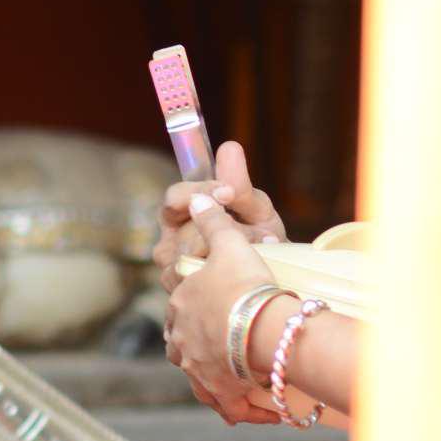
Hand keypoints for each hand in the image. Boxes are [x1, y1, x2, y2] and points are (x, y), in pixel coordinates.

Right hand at [157, 140, 287, 298]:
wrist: (271, 284)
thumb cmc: (260, 241)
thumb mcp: (255, 209)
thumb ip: (240, 184)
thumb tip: (230, 147)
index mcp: (180, 212)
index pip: (175, 197)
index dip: (200, 193)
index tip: (228, 192)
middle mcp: (169, 241)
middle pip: (185, 229)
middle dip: (223, 229)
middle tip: (256, 232)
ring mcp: (171, 269)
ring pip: (192, 256)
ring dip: (230, 253)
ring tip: (260, 252)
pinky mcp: (181, 293)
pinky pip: (198, 280)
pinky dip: (227, 275)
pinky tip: (249, 272)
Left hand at [162, 192, 284, 425]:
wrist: (263, 328)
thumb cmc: (246, 286)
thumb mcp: (229, 245)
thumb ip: (213, 221)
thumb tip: (199, 199)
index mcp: (180, 304)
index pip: (180, 305)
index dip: (196, 305)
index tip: (216, 307)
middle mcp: (181, 339)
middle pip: (186, 341)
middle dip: (202, 341)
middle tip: (228, 342)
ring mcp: (196, 367)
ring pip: (200, 374)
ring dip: (216, 374)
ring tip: (238, 375)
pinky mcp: (216, 391)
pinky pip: (225, 404)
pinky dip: (238, 407)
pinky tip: (256, 409)